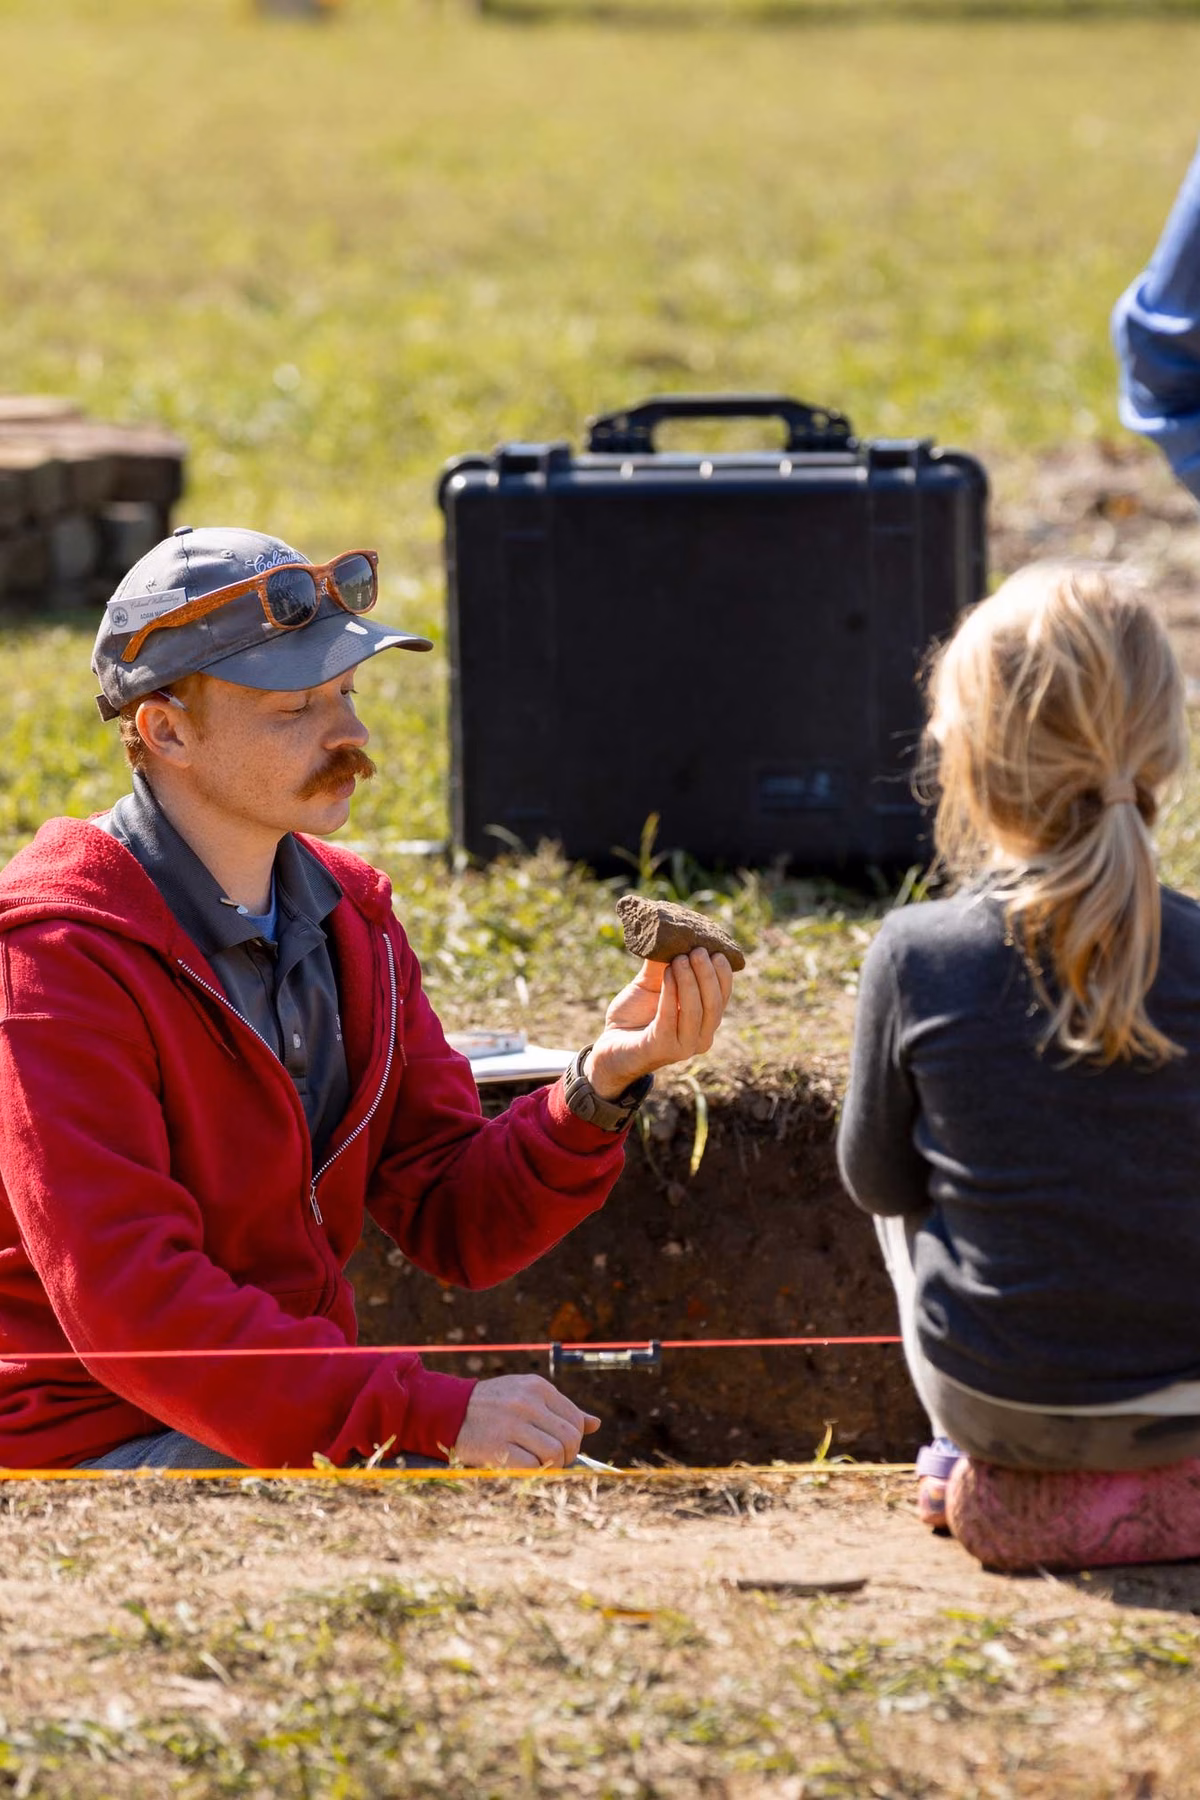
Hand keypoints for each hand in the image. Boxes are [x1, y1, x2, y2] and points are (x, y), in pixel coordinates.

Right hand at [452, 1374, 600, 1468]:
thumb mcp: (526, 1395)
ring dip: (552, 1467)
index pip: (575, 1420)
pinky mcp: (497, 1447)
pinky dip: (534, 1473)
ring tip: (538, 1465)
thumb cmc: (493, 1405)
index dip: (574, 1440)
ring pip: (555, 1454)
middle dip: (567, 1456)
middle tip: (553, 1461)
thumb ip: (560, 1409)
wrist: (448, 1410)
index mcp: (537, 1387)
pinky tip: (523, 1468)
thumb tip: (595, 1424)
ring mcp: (512, 1424)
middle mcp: (527, 1402)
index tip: (562, 1448)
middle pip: (569, 1439)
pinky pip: (532, 1467)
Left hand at [585, 948, 733, 1098]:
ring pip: (695, 1011)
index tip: (715, 950)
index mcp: (705, 1023)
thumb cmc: (634, 1015)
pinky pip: (669, 1018)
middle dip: (707, 974)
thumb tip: (672, 934)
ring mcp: (683, 1047)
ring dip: (689, 981)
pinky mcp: (662, 1049)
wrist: (610, 1047)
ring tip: (679, 958)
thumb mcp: (651, 985)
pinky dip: (670, 994)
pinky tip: (666, 974)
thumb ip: (663, 965)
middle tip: (697, 951)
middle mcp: (701, 1038)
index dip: (723, 974)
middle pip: (713, 1003)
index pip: (723, 997)